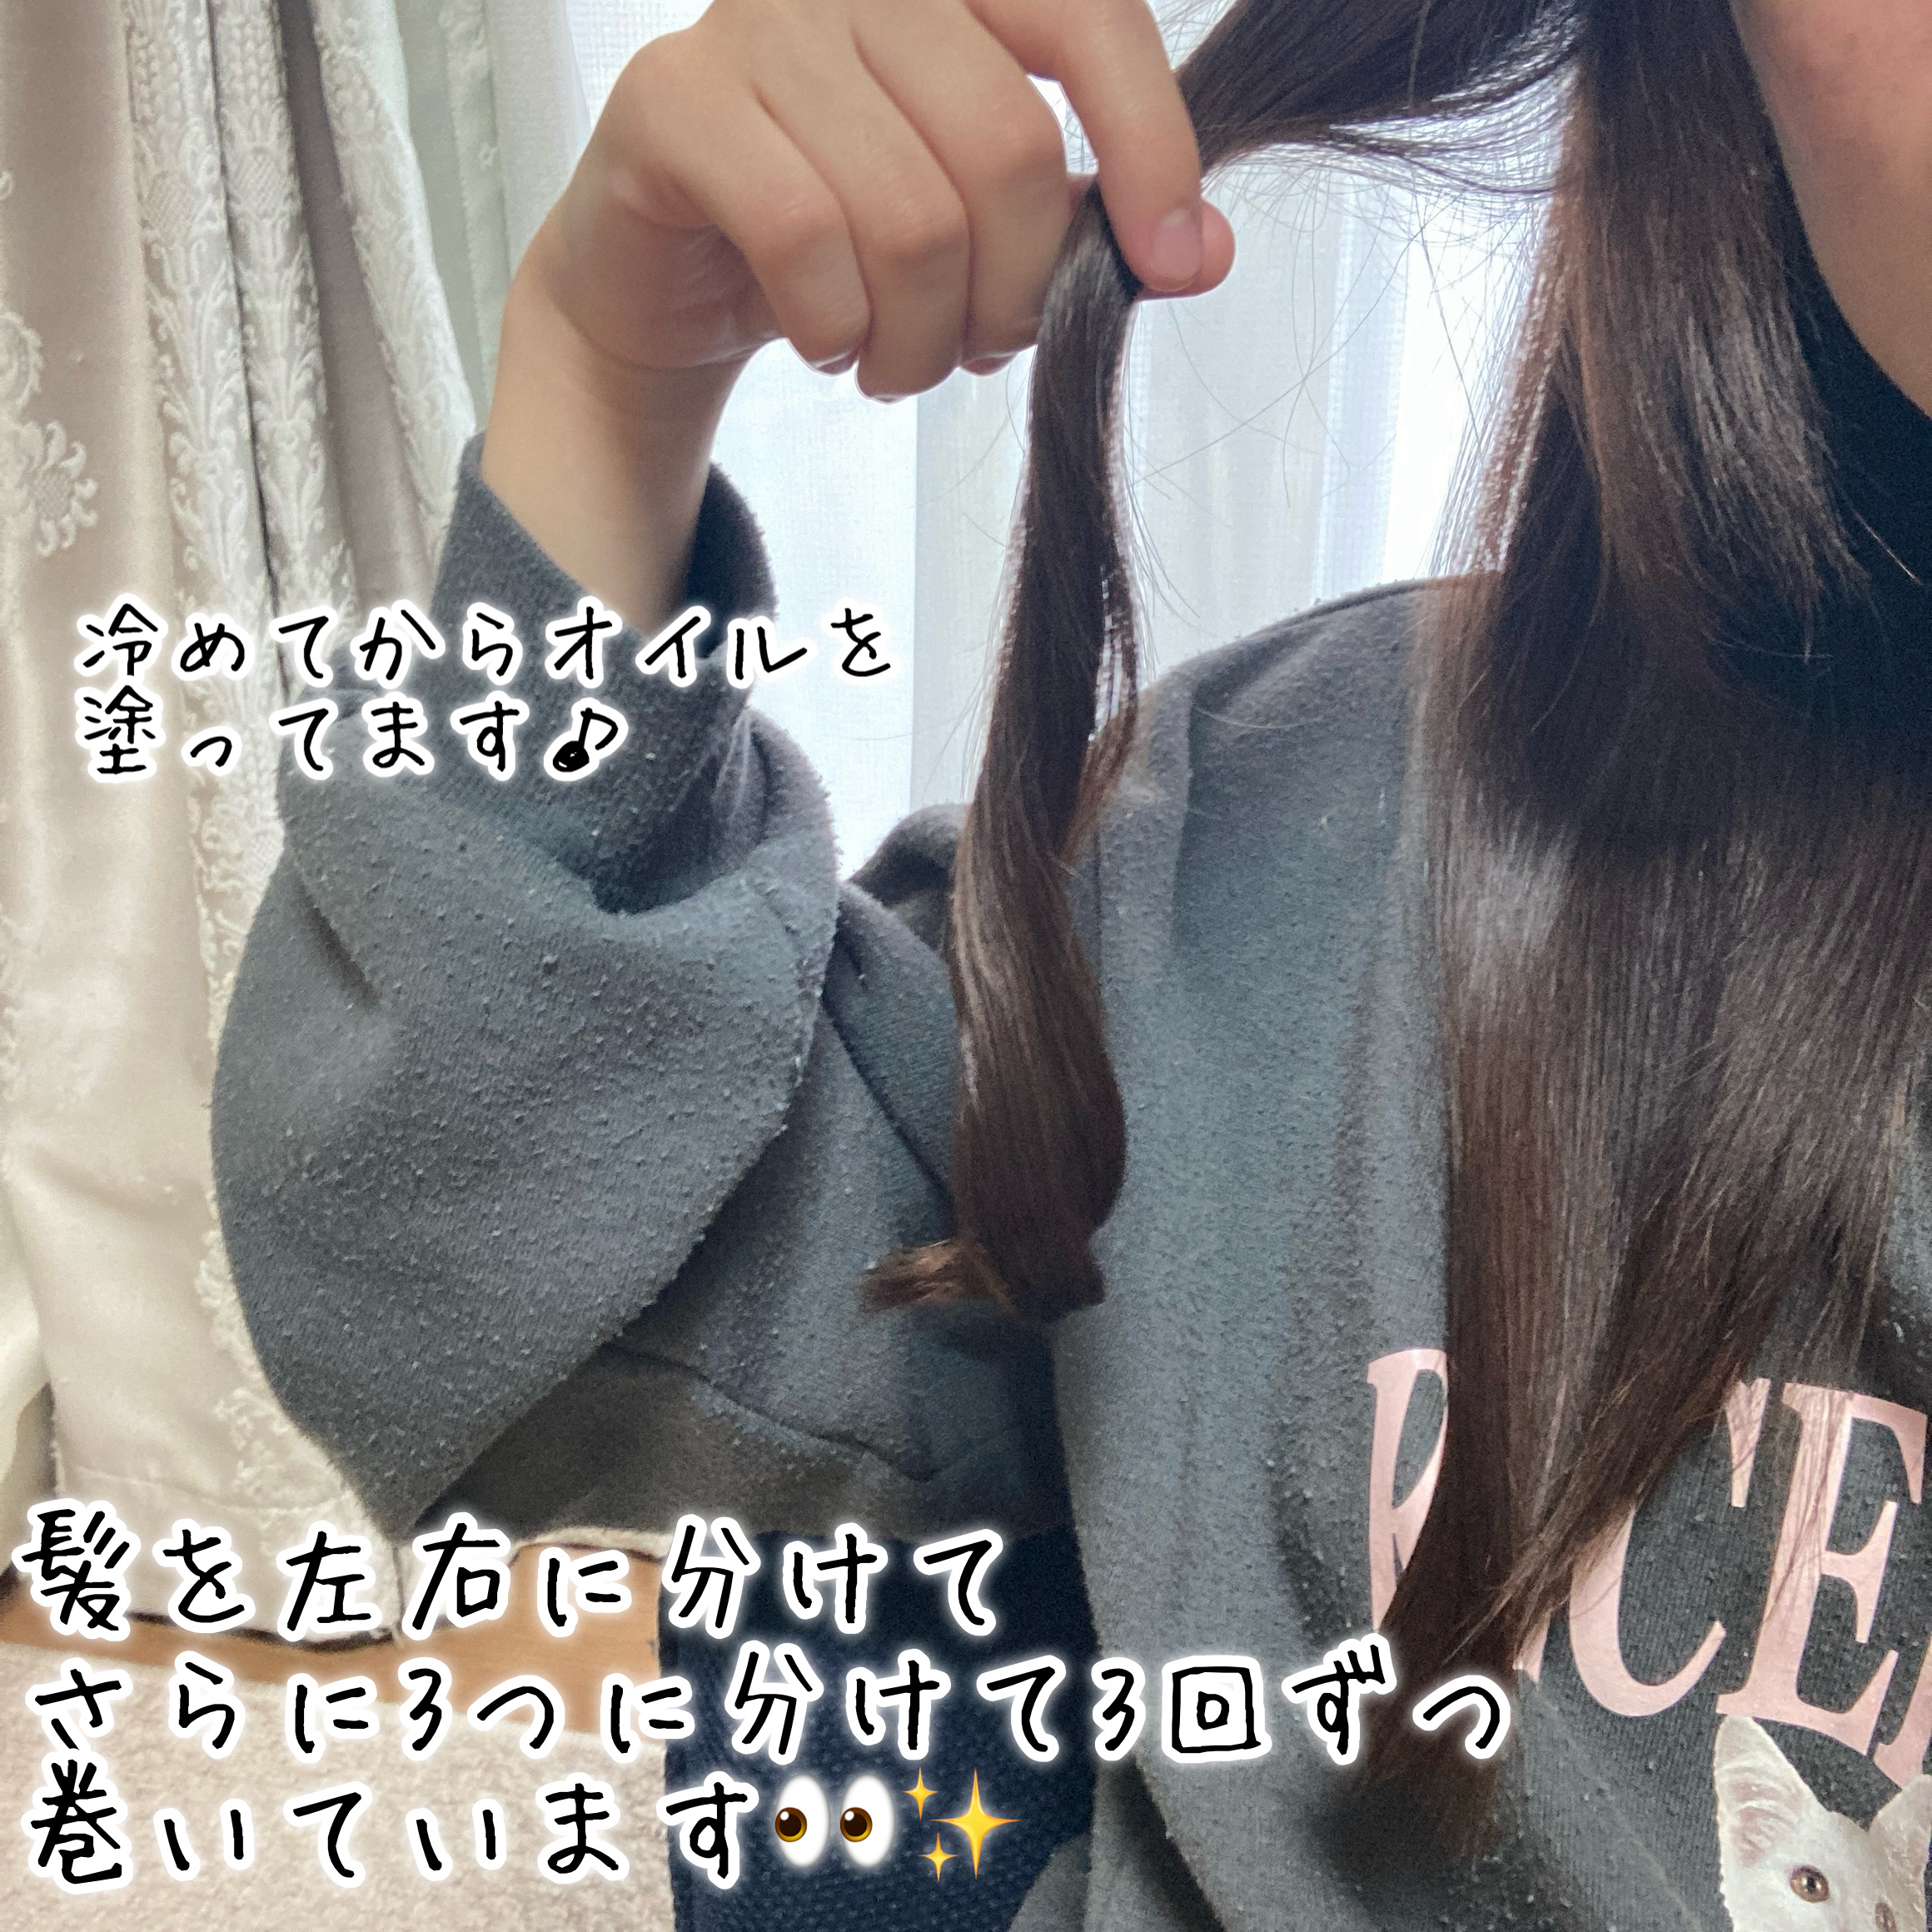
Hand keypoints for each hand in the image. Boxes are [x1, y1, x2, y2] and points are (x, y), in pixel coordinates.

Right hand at [483, 0, 1233, 626]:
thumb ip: (1084, 225)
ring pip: (908, 218)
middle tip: (975, 348)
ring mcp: (757, 23)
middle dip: (1010, 294)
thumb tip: (1203, 254)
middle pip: (1005, 149)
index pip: (1092, 21)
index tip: (1169, 264)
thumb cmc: (843, 238)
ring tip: (893, 361)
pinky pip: (801, 236)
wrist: (673, 276)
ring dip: (916, 339)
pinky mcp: (673, 99)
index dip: (1150, 148)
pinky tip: (824, 339)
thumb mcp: (982, 231)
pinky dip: (831, 325)